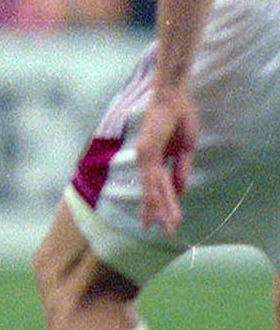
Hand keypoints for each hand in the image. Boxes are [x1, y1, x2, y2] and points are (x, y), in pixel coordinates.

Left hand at [135, 84, 198, 233]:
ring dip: (161, 209)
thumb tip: (180, 191)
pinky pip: (154, 177)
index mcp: (154, 159)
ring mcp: (145, 156)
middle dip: (158, 214)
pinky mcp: (148, 151)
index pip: (157, 187)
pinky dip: (159, 193)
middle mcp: (145, 159)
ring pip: (153, 189)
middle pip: (152, 192)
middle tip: (163, 233)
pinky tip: (162, 207)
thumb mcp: (185, 149)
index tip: (161, 222)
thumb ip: (180, 169)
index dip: (159, 205)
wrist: (173, 96)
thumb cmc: (180, 117)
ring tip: (167, 227)